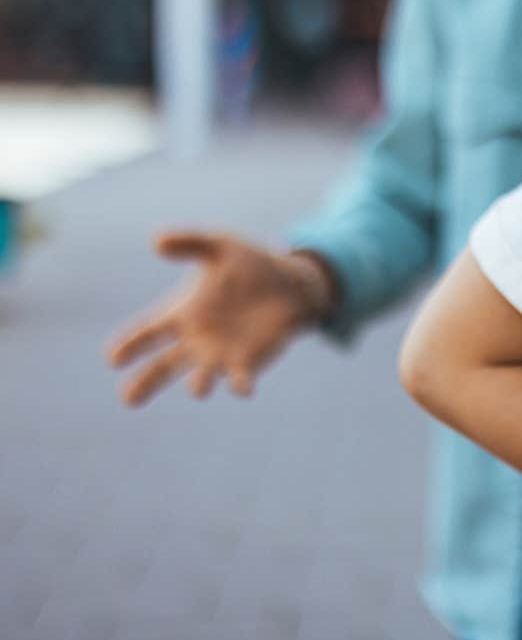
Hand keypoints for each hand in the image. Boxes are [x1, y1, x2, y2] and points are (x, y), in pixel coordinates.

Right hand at [105, 231, 334, 405]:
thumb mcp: (220, 245)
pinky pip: (241, 378)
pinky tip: (242, 389)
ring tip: (196, 390)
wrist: (291, 282)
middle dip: (146, 382)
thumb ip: (190, 242)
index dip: (130, 344)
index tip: (113, 359)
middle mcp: (195, 340)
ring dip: (200, 384)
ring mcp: (220, 354)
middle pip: (163, 366)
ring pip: (202, 378)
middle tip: (128, 399)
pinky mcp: (248, 362)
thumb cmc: (249, 264)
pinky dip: (240, 384)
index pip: (147, 331)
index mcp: (181, 313)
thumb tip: (157, 241)